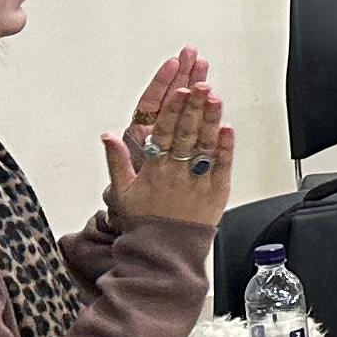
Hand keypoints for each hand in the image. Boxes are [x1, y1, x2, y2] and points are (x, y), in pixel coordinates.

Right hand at [105, 51, 232, 229]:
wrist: (163, 251)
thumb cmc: (144, 220)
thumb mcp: (122, 191)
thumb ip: (116, 160)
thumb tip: (108, 135)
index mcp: (154, 170)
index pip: (163, 134)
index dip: (172, 111)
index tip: (179, 92)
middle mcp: (176, 173)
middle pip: (187, 134)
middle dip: (195, 108)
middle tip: (202, 85)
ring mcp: (197, 181)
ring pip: (206, 146)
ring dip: (212, 120)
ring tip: (216, 98)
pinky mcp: (216, 192)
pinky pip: (222, 166)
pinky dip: (226, 147)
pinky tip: (228, 128)